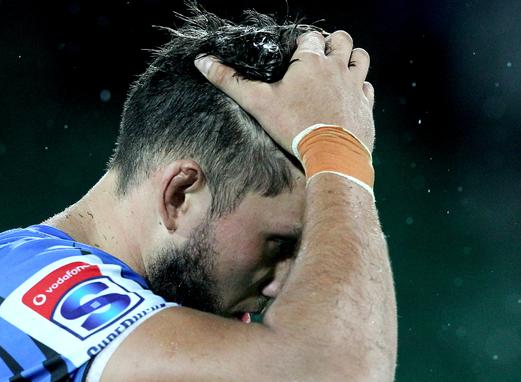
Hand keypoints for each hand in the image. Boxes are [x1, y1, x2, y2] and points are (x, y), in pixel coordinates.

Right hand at [194, 30, 375, 152]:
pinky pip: (367, 87)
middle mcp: (337, 67)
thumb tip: (202, 62)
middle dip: (330, 44)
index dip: (302, 43)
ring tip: (336, 71)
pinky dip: (359, 87)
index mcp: (310, 61)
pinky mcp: (365, 104)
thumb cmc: (294, 128)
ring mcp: (355, 85)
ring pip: (360, 58)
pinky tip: (348, 96)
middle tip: (318, 59)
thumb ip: (230, 81)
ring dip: (350, 59)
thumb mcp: (257, 104)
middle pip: (340, 39)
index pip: (309, 37)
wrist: (332, 156)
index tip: (294, 54)